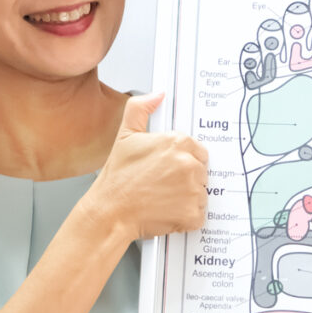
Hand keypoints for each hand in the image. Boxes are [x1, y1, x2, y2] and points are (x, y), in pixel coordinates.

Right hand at [88, 92, 207, 244]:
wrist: (110, 211)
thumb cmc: (117, 179)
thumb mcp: (125, 135)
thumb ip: (140, 108)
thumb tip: (157, 95)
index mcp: (178, 143)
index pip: (198, 151)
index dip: (184, 160)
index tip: (169, 168)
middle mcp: (188, 165)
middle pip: (201, 172)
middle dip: (186, 179)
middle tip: (163, 184)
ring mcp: (192, 190)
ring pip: (201, 193)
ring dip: (187, 198)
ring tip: (163, 198)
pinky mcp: (192, 213)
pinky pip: (198, 215)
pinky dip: (186, 217)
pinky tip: (168, 211)